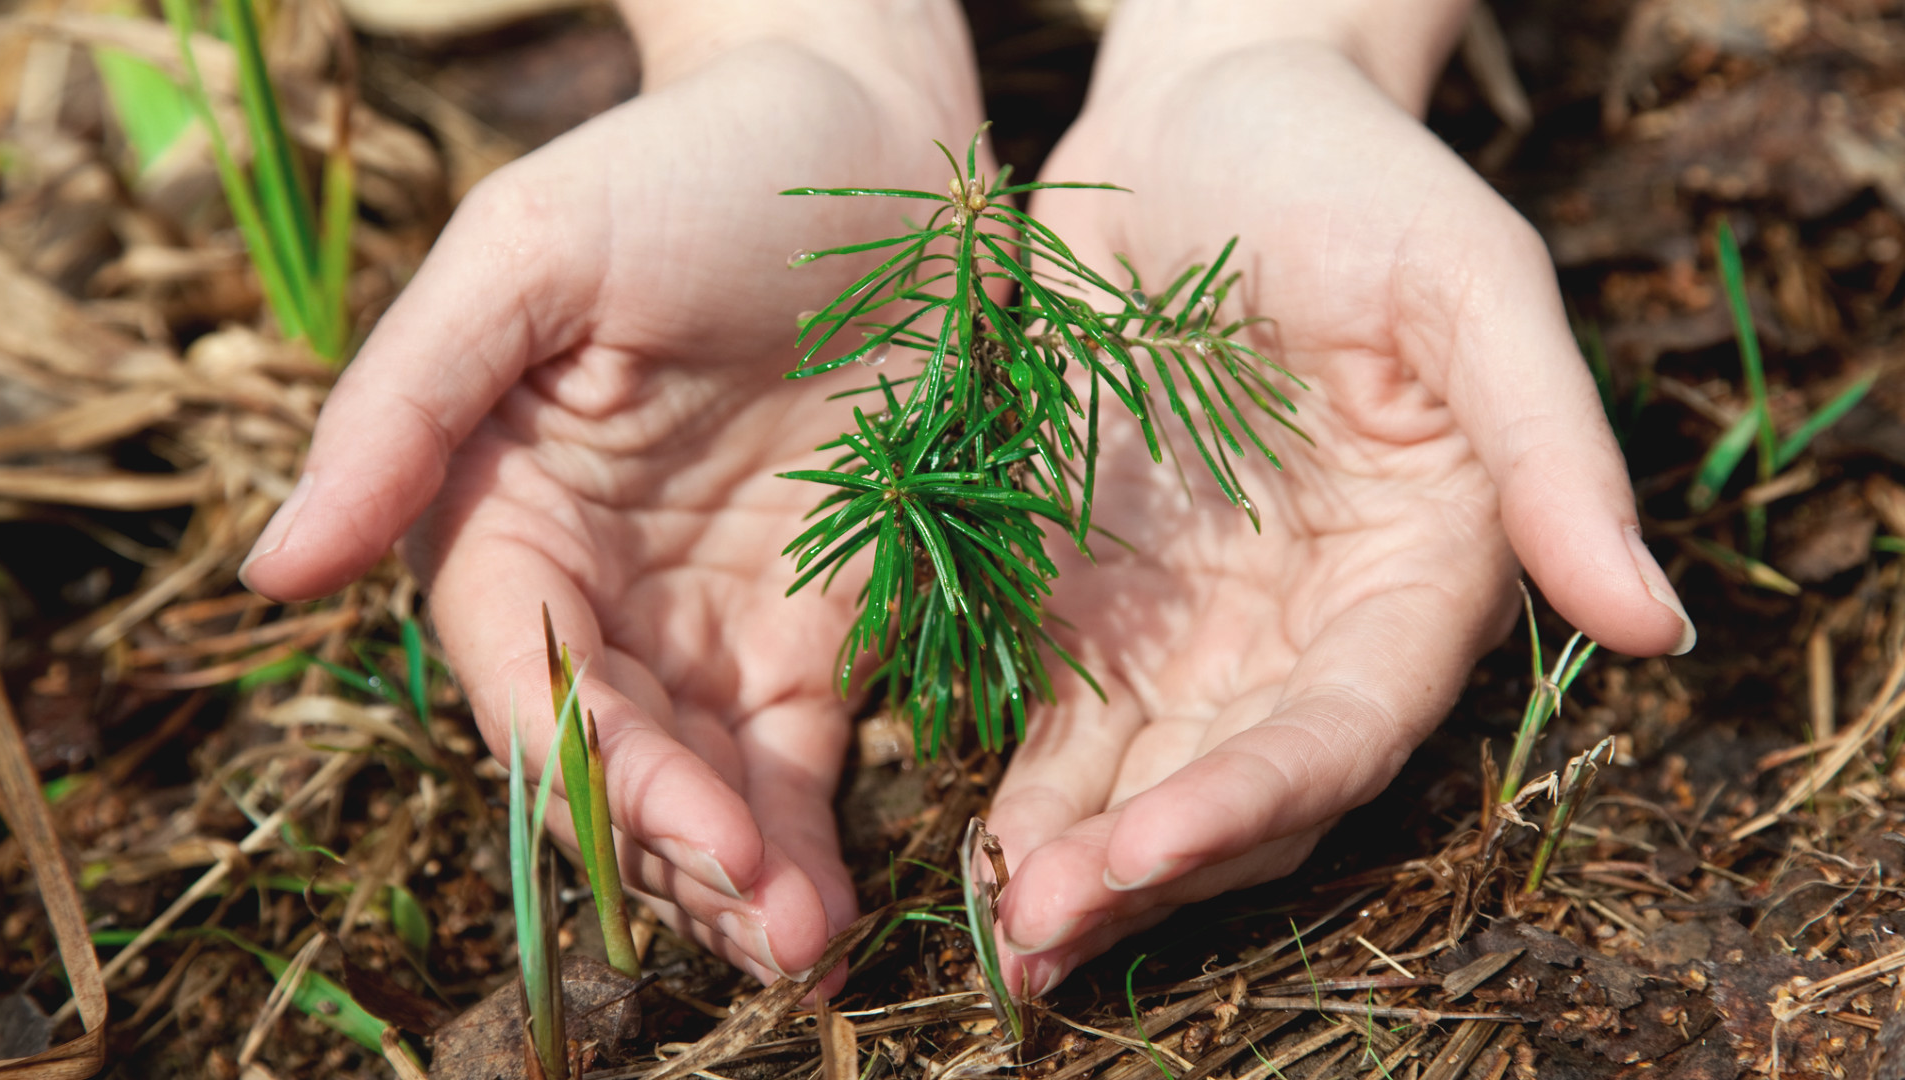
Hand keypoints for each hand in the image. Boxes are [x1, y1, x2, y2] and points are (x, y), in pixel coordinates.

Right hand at [239, 3, 980, 985]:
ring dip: (737, 876)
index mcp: (505, 511)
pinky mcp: (818, 628)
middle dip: (672, 851)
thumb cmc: (689, 168)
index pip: (518, 675)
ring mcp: (711, 617)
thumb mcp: (530, 255)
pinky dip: (806, 834)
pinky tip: (831, 901)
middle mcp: (599, 587)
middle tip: (759, 923)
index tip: (672, 828)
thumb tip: (272, 573)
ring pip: (700, 785)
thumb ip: (406, 407)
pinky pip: (797, 759)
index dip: (586, 767)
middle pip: (608, 758)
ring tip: (801, 940)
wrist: (876, 140)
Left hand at [985, 7, 1696, 993]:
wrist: (1202, 117)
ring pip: (1144, 779)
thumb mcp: (1468, 286)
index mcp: (1415, 577)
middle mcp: (1306, 625)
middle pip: (1239, 788)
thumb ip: (1549, 451)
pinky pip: (1062, 714)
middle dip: (1146, 870)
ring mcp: (1196, 617)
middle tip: (1036, 931)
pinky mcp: (1096, 590)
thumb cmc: (1353, 178)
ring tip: (998, 927)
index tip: (1143, 848)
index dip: (1250, 799)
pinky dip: (1023, 780)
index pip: (1340, 730)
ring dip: (1074, 859)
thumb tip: (1652, 626)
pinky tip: (968, 834)